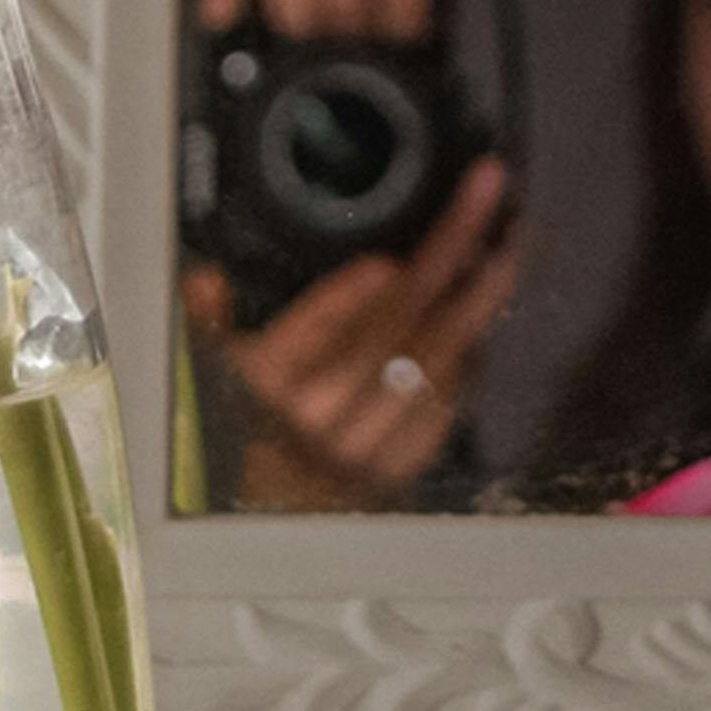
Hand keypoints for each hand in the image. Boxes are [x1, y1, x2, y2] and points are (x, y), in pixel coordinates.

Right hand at [186, 162, 521, 503]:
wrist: (281, 508)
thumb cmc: (255, 422)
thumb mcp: (217, 369)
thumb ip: (208, 322)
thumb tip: (201, 280)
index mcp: (267, 387)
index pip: (309, 338)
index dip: (344, 302)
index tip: (382, 265)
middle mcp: (318, 420)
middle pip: (392, 333)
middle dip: (446, 258)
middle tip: (482, 201)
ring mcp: (369, 445)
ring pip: (433, 362)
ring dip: (478, 298)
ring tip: (508, 241)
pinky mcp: (405, 462)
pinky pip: (448, 399)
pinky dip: (472, 348)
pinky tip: (490, 305)